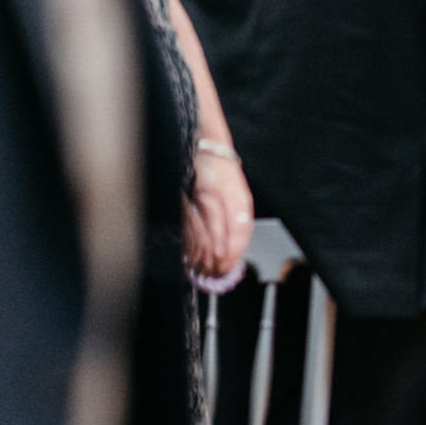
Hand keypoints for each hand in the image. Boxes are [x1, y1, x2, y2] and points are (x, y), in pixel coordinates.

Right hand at [186, 151, 253, 276]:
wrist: (206, 149)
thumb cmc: (223, 175)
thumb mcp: (239, 196)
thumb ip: (238, 221)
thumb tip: (234, 251)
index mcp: (239, 200)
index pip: (240, 234)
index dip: (233, 255)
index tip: (228, 269)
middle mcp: (222, 199)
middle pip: (221, 239)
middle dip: (217, 262)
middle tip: (214, 275)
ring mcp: (202, 199)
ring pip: (203, 237)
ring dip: (202, 258)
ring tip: (202, 271)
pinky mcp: (186, 199)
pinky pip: (187, 228)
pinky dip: (189, 246)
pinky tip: (189, 256)